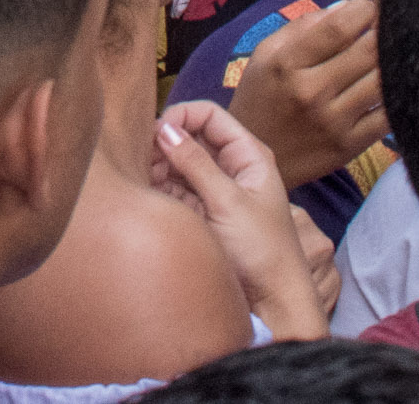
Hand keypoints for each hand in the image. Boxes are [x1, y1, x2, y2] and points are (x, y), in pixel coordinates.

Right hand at [152, 100, 334, 337]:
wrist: (273, 302)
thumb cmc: (264, 252)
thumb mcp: (228, 203)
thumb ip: (195, 163)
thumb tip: (165, 129)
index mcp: (248, 155)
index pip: (209, 115)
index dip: (181, 117)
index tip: (157, 133)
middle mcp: (231, 167)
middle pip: (190, 136)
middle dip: (165, 144)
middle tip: (145, 161)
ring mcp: (214, 189)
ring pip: (178, 163)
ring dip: (159, 167)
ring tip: (147, 181)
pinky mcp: (201, 212)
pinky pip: (174, 188)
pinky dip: (160, 188)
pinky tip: (151, 195)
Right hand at [225, 0, 385, 188]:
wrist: (255, 154)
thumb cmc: (261, 97)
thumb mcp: (265, 54)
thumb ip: (303, 26)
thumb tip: (347, 6)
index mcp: (286, 63)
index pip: (338, 28)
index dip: (364, 10)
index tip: (368, 7)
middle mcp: (310, 91)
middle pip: (368, 52)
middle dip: (384, 31)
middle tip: (386, 27)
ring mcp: (333, 122)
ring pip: (382, 82)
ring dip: (393, 62)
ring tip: (392, 54)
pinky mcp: (350, 146)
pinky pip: (387, 116)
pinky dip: (396, 96)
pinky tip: (390, 86)